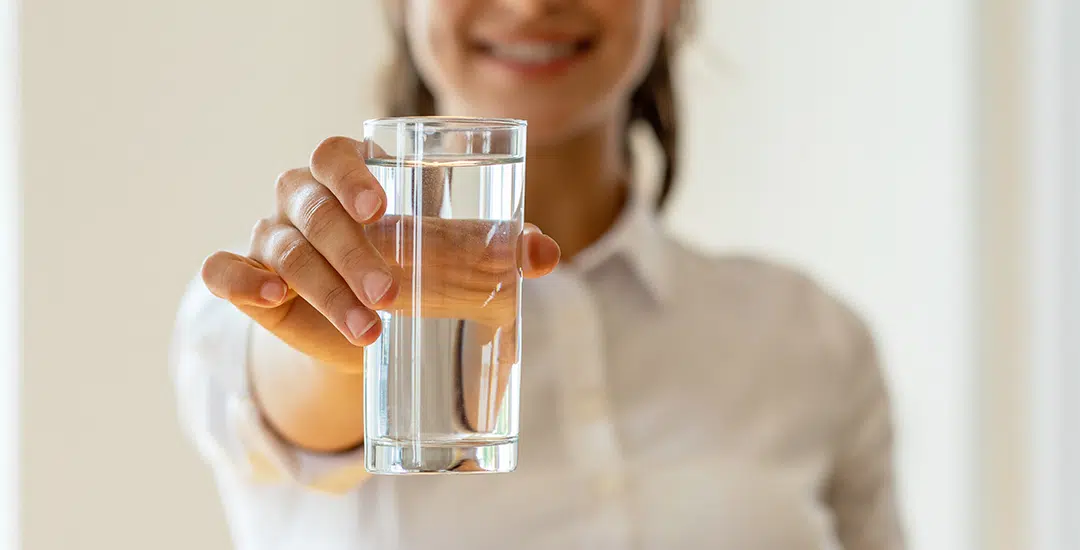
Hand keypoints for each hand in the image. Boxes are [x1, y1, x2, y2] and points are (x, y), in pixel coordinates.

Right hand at [200, 136, 559, 371]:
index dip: (352, 172)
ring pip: (282, 247)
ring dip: (323, 287)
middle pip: (311, 204)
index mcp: (351, 176)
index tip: (380, 205)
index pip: (337, 154)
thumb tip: (545, 254)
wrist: (364, 330)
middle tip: (390, 293)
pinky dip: (240, 278)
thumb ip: (492, 252)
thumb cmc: (408, 275)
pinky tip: (268, 296)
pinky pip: (223, 269)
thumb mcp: (447, 262)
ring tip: (367, 329)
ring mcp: (270, 237)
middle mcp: (304, 200)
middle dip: (349, 249)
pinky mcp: (246, 280)